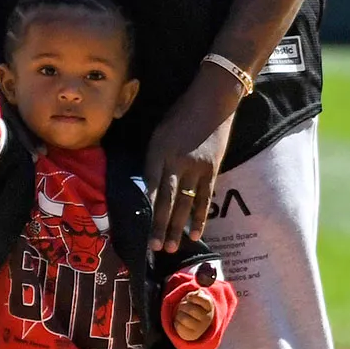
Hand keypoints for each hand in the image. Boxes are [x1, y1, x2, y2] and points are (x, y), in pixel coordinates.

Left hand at [144, 72, 238, 252]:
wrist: (212, 101)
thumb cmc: (181, 114)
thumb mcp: (159, 133)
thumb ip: (154, 158)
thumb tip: (147, 185)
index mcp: (158, 151)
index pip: (149, 186)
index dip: (144, 209)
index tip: (137, 228)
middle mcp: (176, 162)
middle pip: (166, 199)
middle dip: (159, 225)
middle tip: (154, 247)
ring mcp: (196, 167)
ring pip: (185, 203)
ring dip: (177, 227)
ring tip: (171, 247)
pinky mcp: (212, 170)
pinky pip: (205, 198)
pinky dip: (199, 217)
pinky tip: (195, 234)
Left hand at [171, 286, 216, 342]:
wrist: (195, 325)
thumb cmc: (195, 308)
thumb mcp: (198, 298)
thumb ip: (198, 292)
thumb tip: (196, 288)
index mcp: (210, 308)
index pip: (202, 300)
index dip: (192, 297)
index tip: (189, 298)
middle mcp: (207, 319)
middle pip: (191, 309)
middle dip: (183, 305)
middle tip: (184, 306)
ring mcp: (199, 328)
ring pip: (183, 318)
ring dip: (179, 313)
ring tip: (182, 313)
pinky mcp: (190, 335)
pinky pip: (178, 325)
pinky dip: (176, 321)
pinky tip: (181, 321)